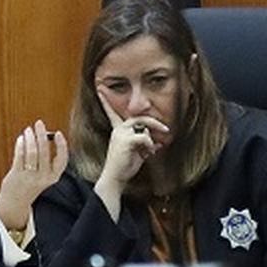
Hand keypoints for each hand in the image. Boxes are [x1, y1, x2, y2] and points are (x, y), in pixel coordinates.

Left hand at [0, 119, 68, 231]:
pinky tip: (21, 139)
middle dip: (41, 135)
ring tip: (28, 130)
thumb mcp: (44, 176)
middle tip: (39, 124)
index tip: (57, 133)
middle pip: (44, 152)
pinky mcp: (16, 175)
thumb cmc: (30, 185)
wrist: (15, 203)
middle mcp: (42, 178)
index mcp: (53, 177)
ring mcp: (29, 177)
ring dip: (30, 138)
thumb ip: (46, 160)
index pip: (62, 160)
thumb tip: (43, 136)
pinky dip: (21, 145)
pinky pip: (20, 156)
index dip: (61, 145)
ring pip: (31, 153)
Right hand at [92, 94, 167, 216]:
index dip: (106, 101)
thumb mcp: (136, 151)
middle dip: (155, 123)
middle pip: (140, 118)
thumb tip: (157, 141)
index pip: (112, 112)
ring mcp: (121, 134)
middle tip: (166, 130)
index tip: (100, 88)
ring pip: (144, 128)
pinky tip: (148, 154)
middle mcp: (118, 129)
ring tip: (150, 152)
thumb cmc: (125, 166)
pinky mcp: (126, 140)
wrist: (115, 178)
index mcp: (118, 130)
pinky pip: (145, 137)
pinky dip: (150, 146)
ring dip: (151, 140)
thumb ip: (144, 142)